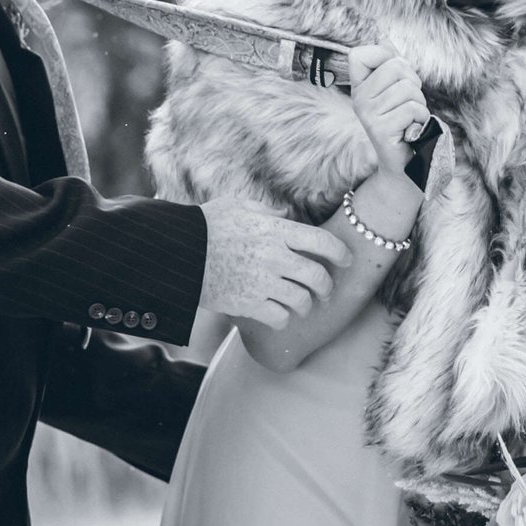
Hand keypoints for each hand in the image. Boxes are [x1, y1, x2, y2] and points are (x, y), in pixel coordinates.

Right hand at [198, 198, 352, 328]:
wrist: (179, 253)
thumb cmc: (205, 225)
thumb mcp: (236, 205)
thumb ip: (265, 210)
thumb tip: (285, 215)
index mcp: (274, 231)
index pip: (321, 242)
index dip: (340, 252)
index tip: (346, 260)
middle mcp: (274, 257)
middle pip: (318, 277)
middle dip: (326, 287)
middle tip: (325, 291)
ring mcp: (262, 282)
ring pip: (302, 301)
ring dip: (305, 305)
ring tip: (302, 306)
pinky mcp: (249, 304)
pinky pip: (280, 318)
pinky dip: (284, 319)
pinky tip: (279, 316)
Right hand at [344, 44, 430, 176]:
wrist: (405, 164)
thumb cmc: (403, 122)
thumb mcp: (395, 90)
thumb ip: (389, 64)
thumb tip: (384, 38)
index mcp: (359, 87)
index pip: (360, 54)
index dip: (384, 56)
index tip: (394, 76)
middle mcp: (359, 99)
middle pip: (395, 66)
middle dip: (413, 82)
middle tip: (409, 101)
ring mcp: (368, 114)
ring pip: (408, 88)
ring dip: (419, 103)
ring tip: (411, 117)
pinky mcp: (381, 130)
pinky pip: (412, 109)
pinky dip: (421, 118)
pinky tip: (412, 129)